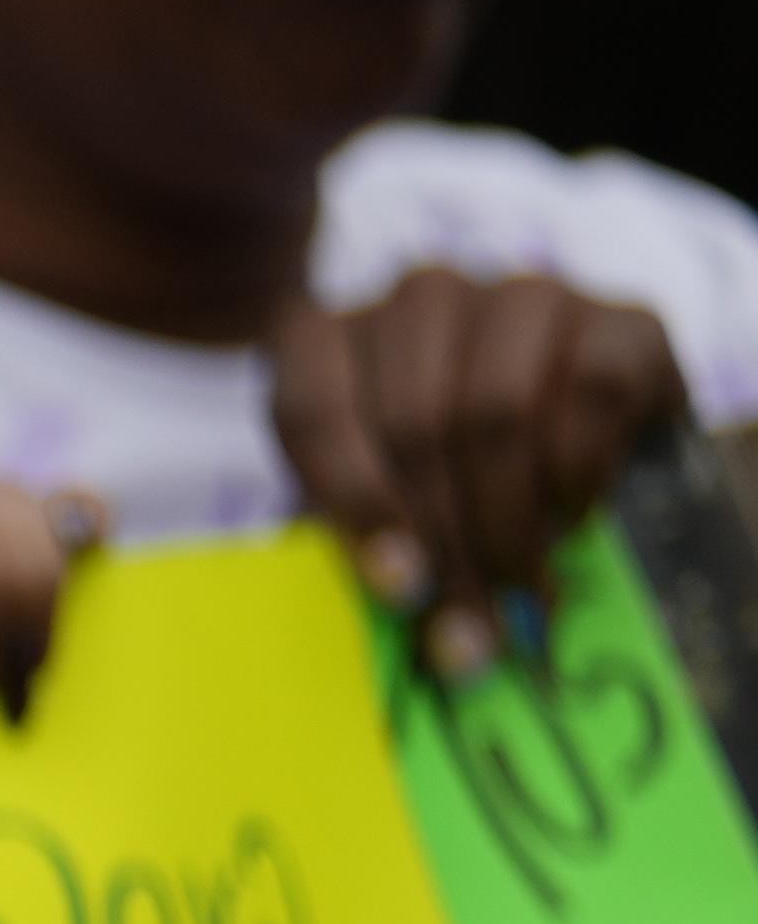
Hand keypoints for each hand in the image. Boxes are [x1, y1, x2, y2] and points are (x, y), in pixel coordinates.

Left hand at [280, 267, 688, 673]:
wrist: (568, 402)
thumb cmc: (442, 463)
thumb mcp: (381, 496)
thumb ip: (371, 539)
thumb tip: (414, 616)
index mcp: (326, 334)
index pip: (311, 412)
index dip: (354, 505)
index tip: (401, 589)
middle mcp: (418, 297)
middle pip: (412, 426)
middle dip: (443, 544)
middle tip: (467, 628)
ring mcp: (516, 295)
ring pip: (495, 414)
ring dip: (507, 524)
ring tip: (517, 588)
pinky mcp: (611, 315)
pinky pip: (589, 400)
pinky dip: (576, 481)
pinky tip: (567, 521)